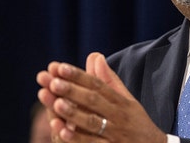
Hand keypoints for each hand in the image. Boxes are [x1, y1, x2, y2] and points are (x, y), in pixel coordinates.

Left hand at [37, 53, 166, 142]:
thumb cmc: (137, 123)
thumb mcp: (127, 100)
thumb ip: (108, 80)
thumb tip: (95, 56)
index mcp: (121, 102)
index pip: (98, 85)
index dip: (79, 76)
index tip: (60, 67)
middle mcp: (118, 116)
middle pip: (94, 101)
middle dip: (73, 91)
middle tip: (52, 82)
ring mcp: (114, 134)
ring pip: (92, 122)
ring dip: (74, 113)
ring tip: (56, 103)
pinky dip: (77, 139)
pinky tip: (62, 131)